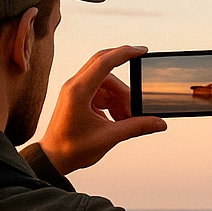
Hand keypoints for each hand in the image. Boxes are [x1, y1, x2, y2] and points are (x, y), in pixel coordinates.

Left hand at [40, 45, 166, 173]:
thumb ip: (136, 127)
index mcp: (78, 91)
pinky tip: (118, 119)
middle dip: (126, 80)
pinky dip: (113, 103)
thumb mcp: (108, 137)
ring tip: (127, 120)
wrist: (53, 159)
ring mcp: (75, 90)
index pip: (104, 62)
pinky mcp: (78, 97)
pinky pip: (101, 92)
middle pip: (105, 67)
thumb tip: (159, 123)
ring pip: (106, 83)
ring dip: (120, 99)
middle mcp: (74, 86)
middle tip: (141, 84)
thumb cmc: (72, 149)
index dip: (125, 53)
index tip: (143, 51)